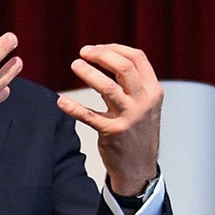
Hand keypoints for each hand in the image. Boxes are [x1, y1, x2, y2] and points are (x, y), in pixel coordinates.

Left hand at [56, 43, 162, 197]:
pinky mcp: (113, 133)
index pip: (137, 58)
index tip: (96, 49)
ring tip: (75, 64)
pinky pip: (89, 117)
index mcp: (153, 90)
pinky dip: (74, 108)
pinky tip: (61, 102)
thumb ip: (130, 83)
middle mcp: (144, 101)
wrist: (139, 166)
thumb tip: (105, 58)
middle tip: (83, 53)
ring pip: (108, 88)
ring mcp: (129, 117)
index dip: (115, 49)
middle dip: (102, 55)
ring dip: (89, 73)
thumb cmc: (136, 130)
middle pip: (124, 68)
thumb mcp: (144, 104)